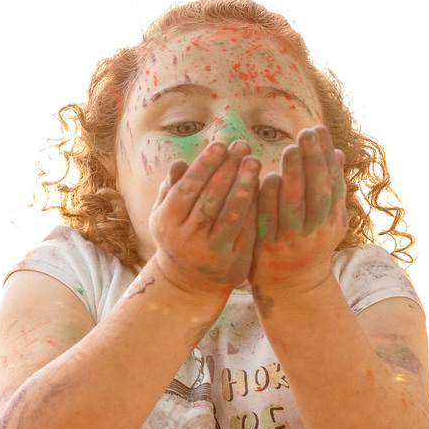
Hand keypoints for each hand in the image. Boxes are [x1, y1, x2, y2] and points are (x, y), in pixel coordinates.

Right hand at [147, 140, 259, 300]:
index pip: (188, 186)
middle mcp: (186, 235)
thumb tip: (180, 162)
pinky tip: (262, 189)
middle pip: (210, 197)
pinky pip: (244, 229)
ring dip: (243, 186)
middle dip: (227, 169)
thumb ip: (172, 189)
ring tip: (254, 162)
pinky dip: (252, 208)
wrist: (188, 283)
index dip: (205, 164)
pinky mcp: (230, 259)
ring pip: (229, 214)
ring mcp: (209, 249)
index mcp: (167, 219)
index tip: (221, 144)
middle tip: (243, 145)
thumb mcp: (166, 215)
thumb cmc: (177, 237)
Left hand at [251, 125, 347, 307]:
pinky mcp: (269, 248)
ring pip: (296, 206)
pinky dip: (270, 198)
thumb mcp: (326, 217)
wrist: (290, 285)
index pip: (334, 183)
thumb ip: (330, 186)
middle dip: (313, 161)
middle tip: (305, 134)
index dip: (327, 156)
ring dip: (294, 176)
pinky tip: (267, 177)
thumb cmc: (308, 242)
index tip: (319, 129)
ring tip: (289, 149)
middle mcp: (317, 231)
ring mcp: (293, 241)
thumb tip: (338, 151)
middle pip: (318, 192)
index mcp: (333, 220)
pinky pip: (269, 220)